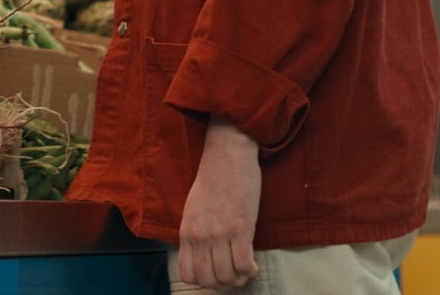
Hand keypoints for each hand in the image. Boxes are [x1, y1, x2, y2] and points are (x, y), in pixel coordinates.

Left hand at [176, 118, 260, 289]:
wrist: (227, 157)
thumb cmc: (212, 181)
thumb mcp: (192, 209)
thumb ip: (195, 233)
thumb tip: (203, 255)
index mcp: (187, 232)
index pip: (188, 274)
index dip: (203, 281)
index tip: (215, 275)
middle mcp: (200, 236)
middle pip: (208, 280)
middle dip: (222, 284)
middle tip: (233, 276)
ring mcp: (220, 233)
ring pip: (226, 276)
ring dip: (238, 279)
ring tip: (244, 270)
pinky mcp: (240, 228)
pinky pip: (243, 264)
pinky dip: (249, 271)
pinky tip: (252, 264)